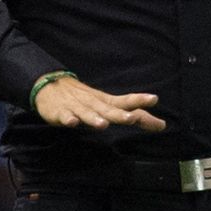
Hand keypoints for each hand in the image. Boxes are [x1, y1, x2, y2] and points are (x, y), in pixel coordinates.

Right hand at [34, 78, 164, 131]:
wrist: (50, 86)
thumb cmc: (84, 99)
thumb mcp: (107, 104)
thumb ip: (131, 113)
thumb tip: (161, 125)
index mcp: (105, 102)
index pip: (125, 101)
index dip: (139, 100)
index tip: (154, 99)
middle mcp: (94, 104)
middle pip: (108, 109)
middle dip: (120, 114)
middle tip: (131, 118)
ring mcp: (77, 108)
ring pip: (87, 114)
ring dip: (94, 119)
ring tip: (103, 124)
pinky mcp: (60, 113)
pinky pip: (65, 117)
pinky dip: (69, 120)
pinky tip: (72, 123)